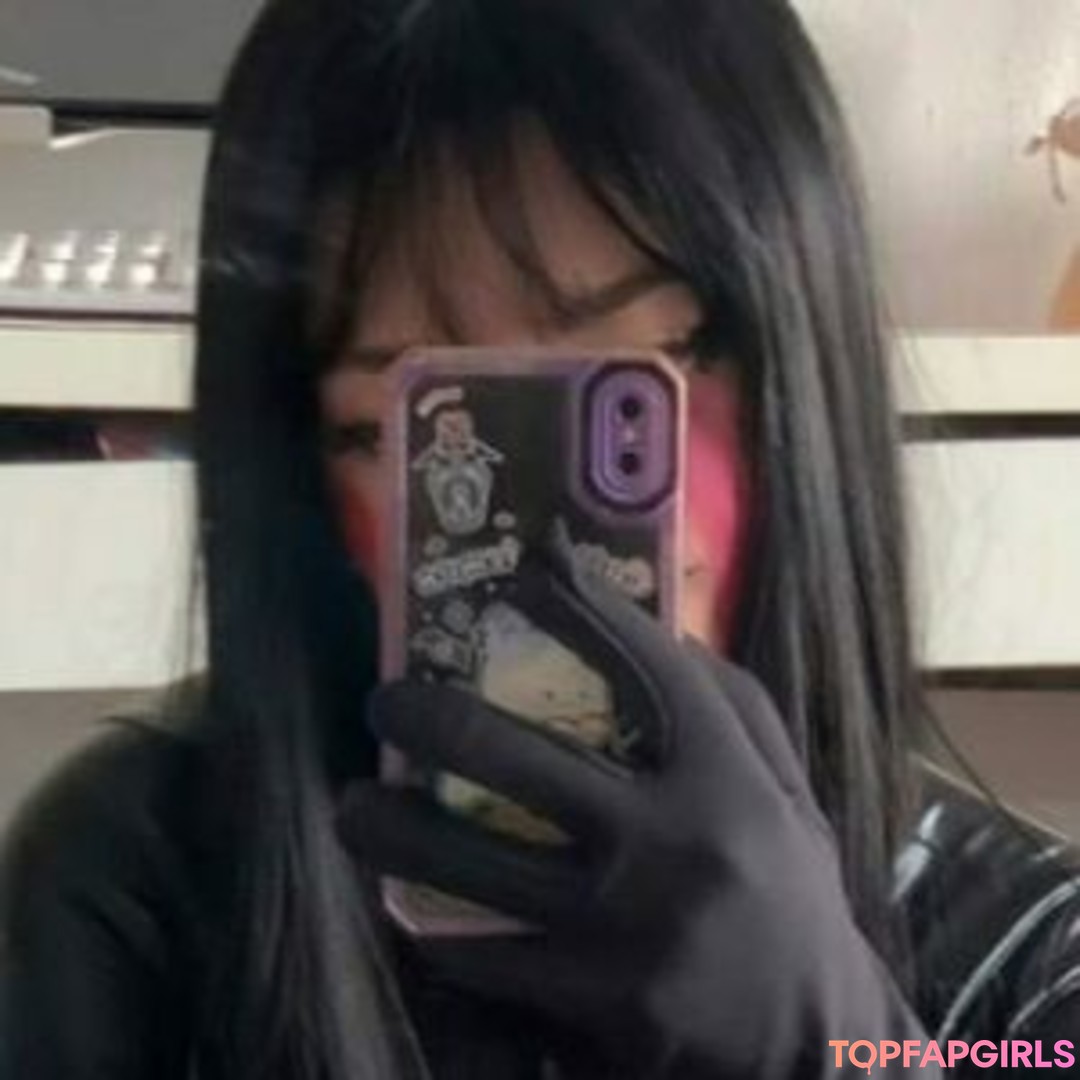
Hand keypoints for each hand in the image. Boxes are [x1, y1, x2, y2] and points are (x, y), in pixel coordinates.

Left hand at [338, 529, 933, 1077]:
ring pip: (476, 866)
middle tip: (384, 700)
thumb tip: (661, 628)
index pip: (651, 671)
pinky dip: (439, 926)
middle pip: (524, 759)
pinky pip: (488, 955)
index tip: (531, 567)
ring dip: (395, 832)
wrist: (819, 1047)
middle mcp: (674, 842)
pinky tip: (409, 904)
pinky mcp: (595, 1002)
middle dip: (434, 719)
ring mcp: (626, 928)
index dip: (586, 609)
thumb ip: (736, 708)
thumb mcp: (786, 794)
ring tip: (350, 807)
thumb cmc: (791, 897)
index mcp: (726, 780)